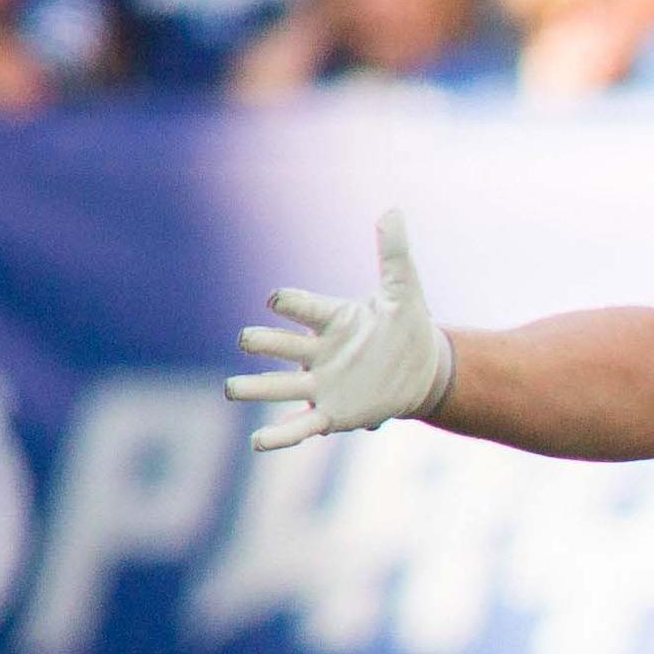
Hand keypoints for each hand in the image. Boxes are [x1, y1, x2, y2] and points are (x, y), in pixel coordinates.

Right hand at [226, 209, 456, 450]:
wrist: (423, 371)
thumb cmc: (407, 328)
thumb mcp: (405, 291)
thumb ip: (394, 253)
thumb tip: (393, 210)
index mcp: (329, 319)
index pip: (300, 307)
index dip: (289, 303)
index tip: (278, 300)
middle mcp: (315, 351)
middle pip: (277, 345)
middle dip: (262, 343)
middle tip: (247, 340)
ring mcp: (319, 383)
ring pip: (278, 385)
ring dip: (254, 388)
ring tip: (229, 390)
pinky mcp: (330, 413)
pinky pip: (299, 426)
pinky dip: (279, 436)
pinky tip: (257, 443)